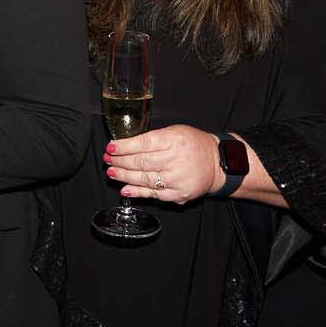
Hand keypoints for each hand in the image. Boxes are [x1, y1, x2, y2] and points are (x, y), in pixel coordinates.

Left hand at [105, 124, 222, 204]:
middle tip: (108, 160)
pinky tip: (125, 189)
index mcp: (174, 140)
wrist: (217, 164)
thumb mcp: (175, 132)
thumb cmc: (194, 145)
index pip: (143, 143)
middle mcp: (176, 160)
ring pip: (144, 178)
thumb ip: (153, 138)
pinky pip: (154, 194)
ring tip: (112, 172)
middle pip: (141, 162)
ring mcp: (177, 179)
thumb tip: (125, 145)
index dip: (124, 146)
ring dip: (124, 176)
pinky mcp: (179, 194)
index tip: (110, 147)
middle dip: (120, 161)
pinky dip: (137, 192)